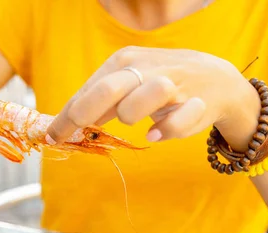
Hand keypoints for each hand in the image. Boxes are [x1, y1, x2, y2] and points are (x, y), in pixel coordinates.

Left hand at [46, 47, 259, 150]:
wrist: (216, 80)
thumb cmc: (161, 84)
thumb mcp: (127, 86)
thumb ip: (100, 104)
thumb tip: (65, 125)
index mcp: (124, 62)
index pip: (88, 91)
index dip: (67, 116)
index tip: (52, 136)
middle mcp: (145, 69)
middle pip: (107, 90)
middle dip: (82, 114)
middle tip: (73, 134)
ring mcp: (172, 83)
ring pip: (140, 101)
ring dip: (130, 115)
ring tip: (135, 123)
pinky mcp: (195, 102)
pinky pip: (173, 123)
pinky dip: (163, 130)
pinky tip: (155, 135)